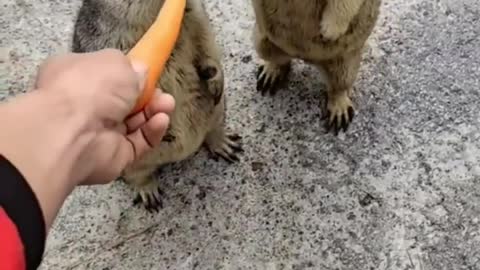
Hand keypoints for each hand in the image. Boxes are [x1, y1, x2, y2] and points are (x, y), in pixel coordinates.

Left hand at [35, 49, 174, 184]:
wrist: (72, 131)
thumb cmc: (90, 87)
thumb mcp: (116, 62)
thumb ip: (132, 67)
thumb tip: (140, 73)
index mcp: (75, 76)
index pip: (104, 75)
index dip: (127, 74)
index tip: (148, 74)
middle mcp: (85, 105)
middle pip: (124, 101)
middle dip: (148, 96)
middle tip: (162, 94)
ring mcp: (99, 133)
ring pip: (135, 123)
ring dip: (154, 112)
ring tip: (167, 105)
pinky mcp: (114, 155)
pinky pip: (139, 143)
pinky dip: (152, 131)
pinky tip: (160, 121)